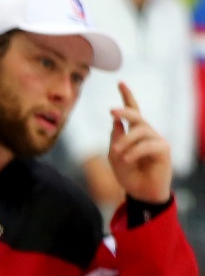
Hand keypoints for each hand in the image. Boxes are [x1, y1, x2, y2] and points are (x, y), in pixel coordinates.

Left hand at [108, 81, 172, 204]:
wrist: (140, 193)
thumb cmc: (128, 174)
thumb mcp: (115, 154)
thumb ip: (115, 136)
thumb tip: (116, 119)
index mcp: (135, 133)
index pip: (133, 111)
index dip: (127, 97)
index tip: (120, 83)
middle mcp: (147, 134)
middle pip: (137, 116)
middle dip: (125, 111)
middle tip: (111, 112)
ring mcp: (157, 141)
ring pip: (141, 131)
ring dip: (126, 141)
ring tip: (118, 153)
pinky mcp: (164, 150)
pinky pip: (148, 145)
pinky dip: (135, 152)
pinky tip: (127, 159)